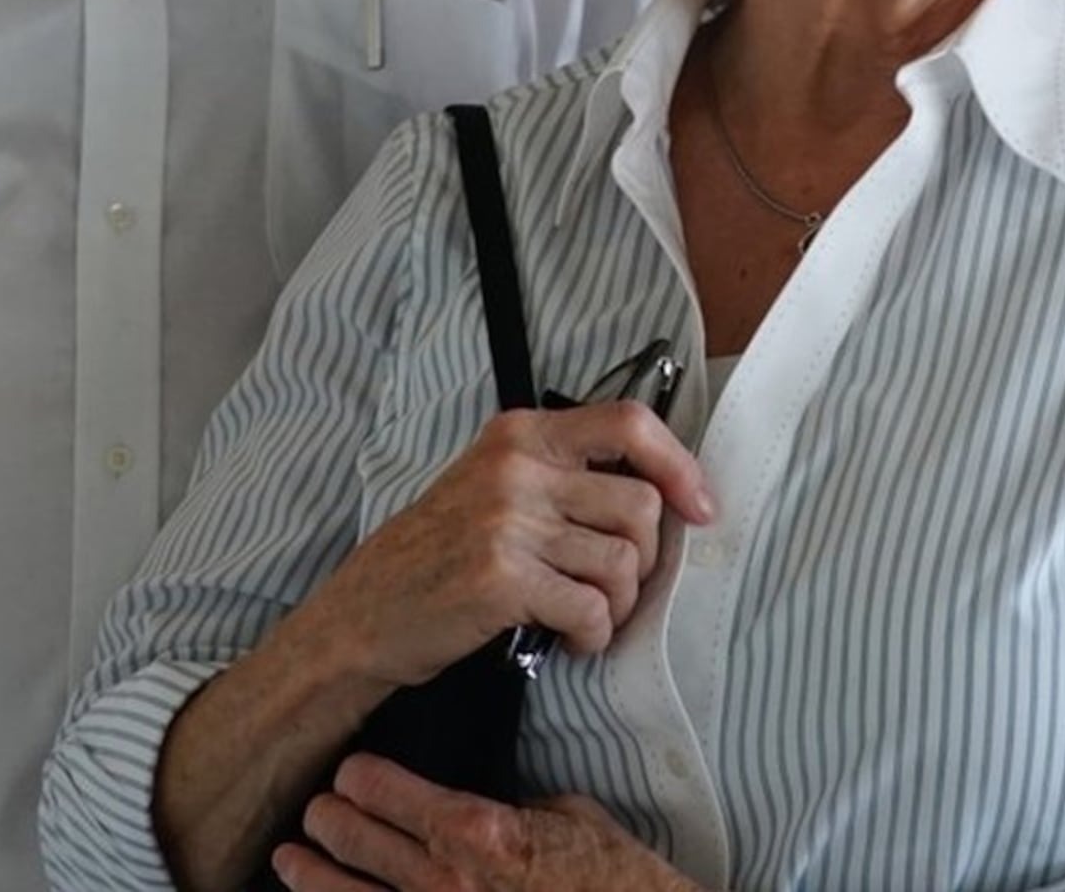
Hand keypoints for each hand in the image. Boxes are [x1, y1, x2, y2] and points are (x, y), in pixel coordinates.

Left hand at [279, 758, 684, 891]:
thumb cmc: (609, 877)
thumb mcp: (568, 816)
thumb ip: (514, 803)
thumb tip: (481, 793)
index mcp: (477, 832)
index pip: (386, 791)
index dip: (360, 777)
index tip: (351, 772)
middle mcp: (445, 882)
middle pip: (354, 840)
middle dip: (328, 820)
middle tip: (317, 810)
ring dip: (311, 876)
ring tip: (291, 860)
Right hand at [305, 401, 714, 684]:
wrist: (363, 615)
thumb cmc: (437, 556)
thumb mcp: (492, 486)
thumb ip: (561, 477)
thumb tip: (660, 493)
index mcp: (520, 434)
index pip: (629, 424)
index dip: (678, 465)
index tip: (701, 507)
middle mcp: (516, 467)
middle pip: (639, 505)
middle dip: (645, 559)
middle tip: (616, 586)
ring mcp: (508, 522)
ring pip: (622, 562)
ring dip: (618, 604)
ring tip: (588, 616)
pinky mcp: (502, 579)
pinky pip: (591, 610)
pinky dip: (593, 635)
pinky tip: (571, 641)